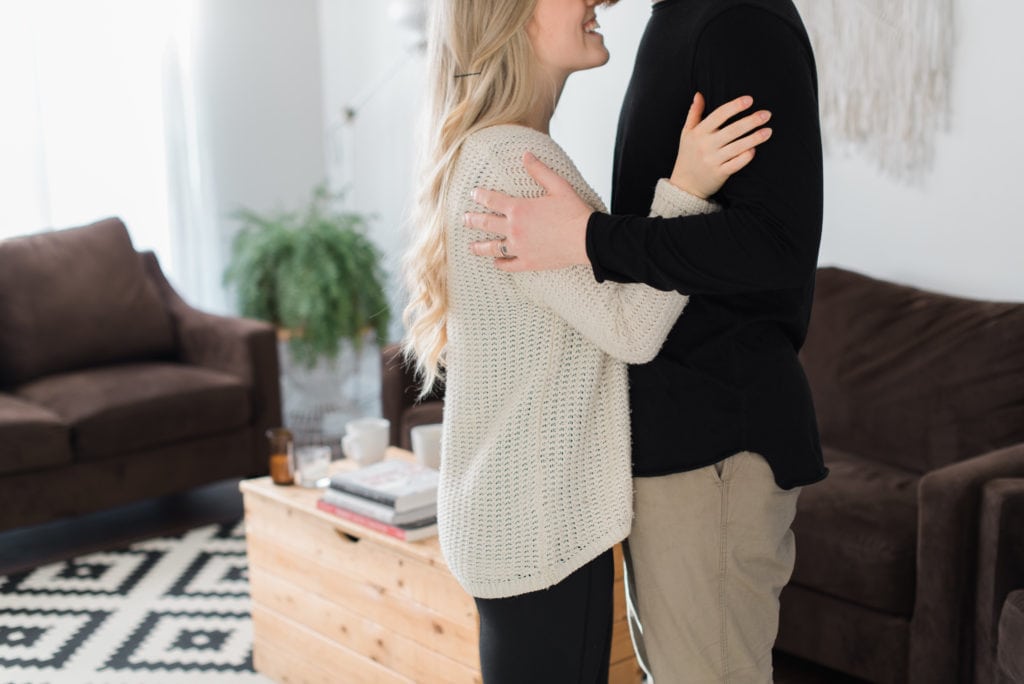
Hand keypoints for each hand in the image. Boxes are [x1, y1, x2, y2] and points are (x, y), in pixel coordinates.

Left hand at [465, 152, 591, 271]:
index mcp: (519, 209)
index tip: (473, 194)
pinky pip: (509, 265)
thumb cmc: (574, 212)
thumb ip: (539, 170)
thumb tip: (526, 155)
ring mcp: (520, 248)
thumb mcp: (558, 185)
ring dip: (479, 247)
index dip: (480, 196)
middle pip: (486, 224)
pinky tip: (496, 262)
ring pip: (493, 248)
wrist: (587, 239)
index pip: (492, 200)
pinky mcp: (528, 262)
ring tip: (471, 246)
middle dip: (473, 220)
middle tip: (464, 219)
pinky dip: (500, 263)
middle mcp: (515, 229)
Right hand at [670, 92, 772, 198]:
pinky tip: (754, 149)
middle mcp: (706, 146)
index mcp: (699, 133)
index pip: (719, 115)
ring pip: (737, 147)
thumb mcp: (686, 133)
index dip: (735, 106)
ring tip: (768, 131)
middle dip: (751, 121)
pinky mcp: (719, 174)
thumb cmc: (687, 155)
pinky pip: (736, 164)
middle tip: (767, 114)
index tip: (750, 100)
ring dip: (754, 138)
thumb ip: (694, 113)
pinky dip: (745, 157)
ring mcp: (713, 160)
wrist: (684, 185)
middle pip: (732, 130)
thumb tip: (699, 94)